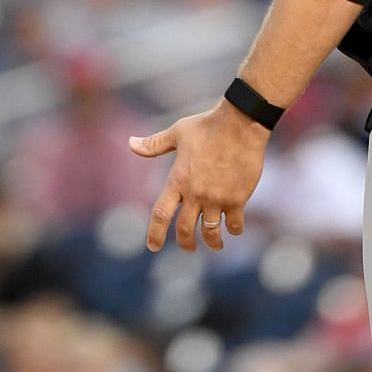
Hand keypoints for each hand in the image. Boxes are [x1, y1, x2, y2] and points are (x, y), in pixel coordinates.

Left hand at [129, 102, 270, 252]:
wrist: (240, 123)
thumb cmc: (208, 126)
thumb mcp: (177, 133)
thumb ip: (154, 144)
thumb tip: (131, 143)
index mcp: (178, 180)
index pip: (160, 214)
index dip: (155, 233)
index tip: (153, 247)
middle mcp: (195, 194)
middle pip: (185, 230)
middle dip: (186, 243)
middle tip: (189, 248)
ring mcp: (217, 198)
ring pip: (211, 232)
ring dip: (212, 243)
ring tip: (215, 245)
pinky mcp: (238, 199)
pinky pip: (234, 224)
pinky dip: (234, 230)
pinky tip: (233, 228)